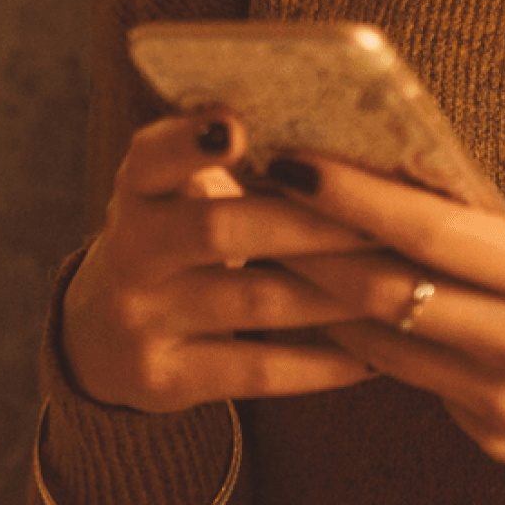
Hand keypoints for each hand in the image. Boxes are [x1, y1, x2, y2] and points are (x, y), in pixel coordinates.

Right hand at [59, 112, 385, 413]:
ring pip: (253, 301)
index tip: (236, 125)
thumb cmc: (178, 244)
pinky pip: (257, 370)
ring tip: (399, 282)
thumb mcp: (178, 195)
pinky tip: (373, 356)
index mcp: (138, 190)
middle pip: (220, 229)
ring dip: (334, 292)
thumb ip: (233, 163)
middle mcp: (131, 251)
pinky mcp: (166, 378)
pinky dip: (320, 363)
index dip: (187, 140)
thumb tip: (343, 134)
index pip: (151, 157)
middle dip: (311, 224)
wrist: (105, 339)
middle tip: (385, 220)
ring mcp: (142, 319)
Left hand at [267, 144, 504, 473]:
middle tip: (254, 195)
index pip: (430, 233)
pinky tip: (344, 300)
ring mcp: (502, 405)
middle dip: (309, 241)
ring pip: (384, 344)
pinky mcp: (495, 438)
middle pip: (384, 292)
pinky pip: (420, 379)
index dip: (353, 195)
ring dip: (325, 294)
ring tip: (276, 241)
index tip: (294, 159)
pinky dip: (379, 339)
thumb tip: (485, 171)